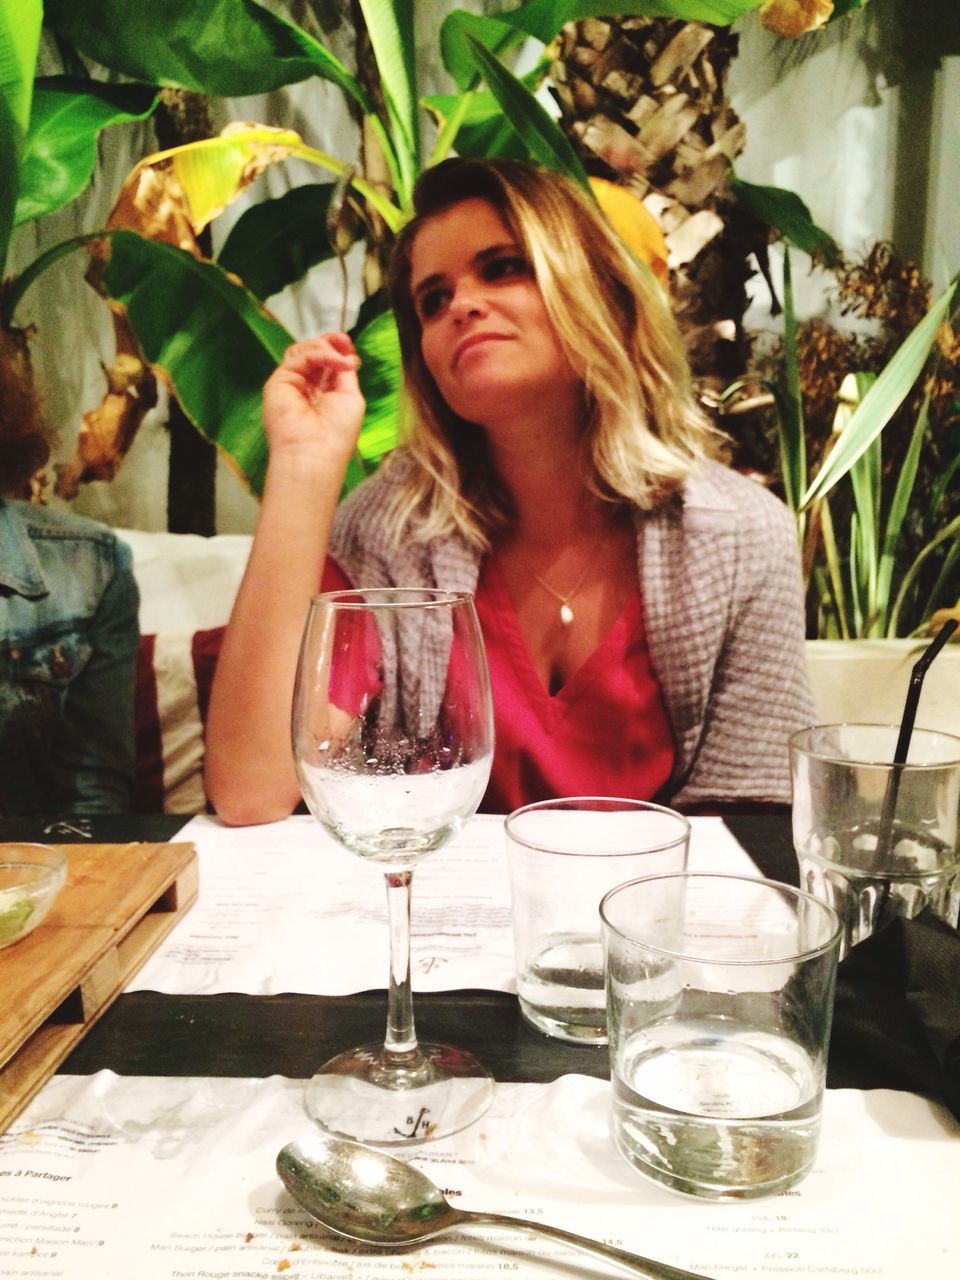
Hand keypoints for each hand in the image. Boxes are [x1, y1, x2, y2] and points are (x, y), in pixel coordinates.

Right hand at [263, 333, 365, 463]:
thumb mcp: (351, 397)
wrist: (314, 453)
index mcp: (325, 394)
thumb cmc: (337, 434)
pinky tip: (335, 362)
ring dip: (324, 348)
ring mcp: (292, 384)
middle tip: (343, 340)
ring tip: (340, 358)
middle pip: (313, 353)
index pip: (328, 363)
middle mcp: (306, 388)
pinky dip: (319, 355)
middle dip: (330, 343)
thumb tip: (347, 353)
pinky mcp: (279, 381)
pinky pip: (299, 357)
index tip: (348, 343)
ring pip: (302, 351)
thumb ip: (345, 373)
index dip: (337, 350)